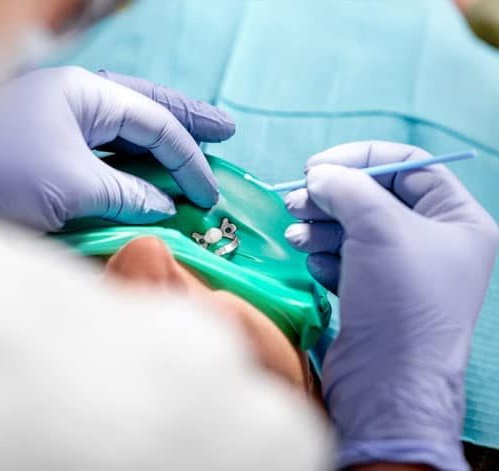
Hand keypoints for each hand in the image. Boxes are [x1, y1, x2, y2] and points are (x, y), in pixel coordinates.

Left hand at [0, 67, 234, 230]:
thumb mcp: (72, 187)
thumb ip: (128, 195)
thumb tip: (165, 206)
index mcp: (85, 96)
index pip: (154, 123)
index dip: (188, 160)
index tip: (209, 194)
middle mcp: (78, 101)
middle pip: (147, 106)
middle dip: (189, 120)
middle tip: (226, 130)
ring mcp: (64, 121)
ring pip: (128, 125)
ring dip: (165, 137)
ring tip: (202, 139)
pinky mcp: (53, 148)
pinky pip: (108, 148)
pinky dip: (136, 158)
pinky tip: (153, 164)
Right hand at [284, 141, 498, 469]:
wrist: (385, 384)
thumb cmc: (399, 299)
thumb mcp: (378, 226)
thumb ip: (346, 186)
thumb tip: (318, 176)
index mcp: (455, 219)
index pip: (407, 165)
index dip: (360, 159)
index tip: (316, 167)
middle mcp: (431, 243)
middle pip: (374, 197)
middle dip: (331, 196)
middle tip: (295, 201)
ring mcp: (400, 271)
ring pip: (353, 229)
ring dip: (320, 227)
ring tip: (297, 236)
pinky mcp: (373, 294)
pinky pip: (346, 260)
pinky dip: (326, 258)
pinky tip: (317, 269)